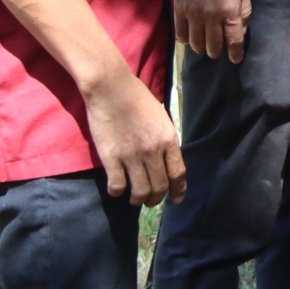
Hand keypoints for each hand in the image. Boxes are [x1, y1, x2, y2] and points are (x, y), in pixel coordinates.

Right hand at [84, 71, 185, 205]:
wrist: (111, 87)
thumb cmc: (136, 98)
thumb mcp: (160, 118)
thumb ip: (164, 139)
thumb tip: (165, 160)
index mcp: (168, 139)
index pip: (178, 173)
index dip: (179, 190)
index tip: (176, 200)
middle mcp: (153, 150)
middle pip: (160, 186)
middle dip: (156, 198)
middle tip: (150, 200)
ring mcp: (132, 155)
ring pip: (140, 191)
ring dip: (138, 199)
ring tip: (134, 199)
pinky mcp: (111, 157)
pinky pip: (117, 185)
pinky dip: (118, 192)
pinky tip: (117, 188)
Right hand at [168, 0, 250, 62]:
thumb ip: (244, 8)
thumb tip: (241, 27)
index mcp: (228, 10)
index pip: (233, 41)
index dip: (236, 53)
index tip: (236, 59)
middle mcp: (210, 16)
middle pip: (213, 46)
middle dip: (219, 52)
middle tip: (221, 50)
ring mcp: (192, 14)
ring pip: (196, 44)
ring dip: (203, 48)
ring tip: (207, 44)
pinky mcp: (178, 9)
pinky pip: (180, 34)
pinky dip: (186, 40)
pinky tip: (192, 37)